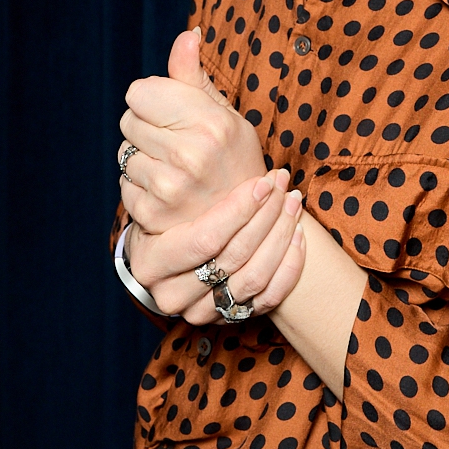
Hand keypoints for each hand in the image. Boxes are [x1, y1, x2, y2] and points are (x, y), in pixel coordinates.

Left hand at [119, 29, 267, 232]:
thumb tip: (186, 35)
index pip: (140, 92)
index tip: (174, 114)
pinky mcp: (153, 214)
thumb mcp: (225, 114)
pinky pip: (123, 183)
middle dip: (147, 128)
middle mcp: (190, 155)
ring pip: (124, 153)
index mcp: (210, 123)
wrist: (247, 222)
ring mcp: (170, 189)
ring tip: (174, 169)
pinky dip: (139, 186)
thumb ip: (194, 76)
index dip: (154, 100)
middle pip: (128, 121)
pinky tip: (167, 191)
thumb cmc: (234, 159)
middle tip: (177, 144)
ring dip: (142, 158)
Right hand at [126, 169, 306, 322]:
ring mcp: (200, 311)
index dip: (239, 209)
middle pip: (232, 257)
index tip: (263, 182)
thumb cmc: (167, 217)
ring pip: (253, 278)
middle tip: (282, 185)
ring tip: (293, 203)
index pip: (205, 238)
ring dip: (281, 237)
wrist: (166, 257)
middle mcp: (171, 293)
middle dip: (266, 216)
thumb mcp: (163, 197)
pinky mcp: (226, 319)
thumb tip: (208, 128)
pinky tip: (298, 236)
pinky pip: (267, 298)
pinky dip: (289, 267)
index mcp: (150, 261)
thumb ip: (181, 176)